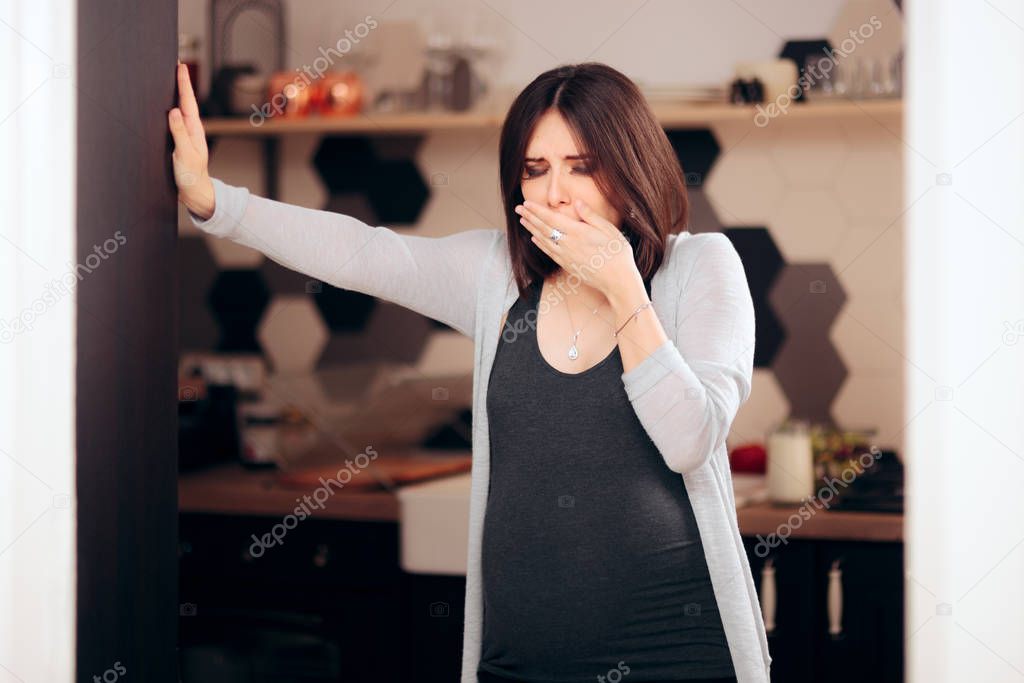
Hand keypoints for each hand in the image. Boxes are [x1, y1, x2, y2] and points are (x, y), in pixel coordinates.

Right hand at [168, 62, 214, 219]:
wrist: (194, 193)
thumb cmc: (191, 175)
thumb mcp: (185, 154)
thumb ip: (179, 133)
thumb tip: (174, 111)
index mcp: (194, 130)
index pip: (187, 101)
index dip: (183, 83)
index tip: (180, 66)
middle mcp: (190, 130)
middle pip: (183, 102)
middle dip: (180, 83)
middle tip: (176, 65)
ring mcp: (184, 135)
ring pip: (178, 110)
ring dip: (175, 95)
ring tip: (170, 79)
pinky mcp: (178, 142)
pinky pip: (173, 122)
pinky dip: (169, 110)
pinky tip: (165, 107)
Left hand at [514, 198, 640, 297]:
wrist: (618, 281)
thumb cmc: (617, 253)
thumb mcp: (608, 229)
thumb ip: (590, 216)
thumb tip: (577, 202)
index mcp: (578, 232)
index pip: (552, 218)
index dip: (537, 210)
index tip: (527, 203)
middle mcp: (568, 244)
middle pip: (544, 228)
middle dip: (530, 217)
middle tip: (518, 209)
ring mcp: (566, 256)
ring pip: (543, 240)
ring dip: (531, 229)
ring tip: (522, 220)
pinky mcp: (567, 265)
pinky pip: (549, 252)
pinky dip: (540, 244)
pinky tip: (534, 239)